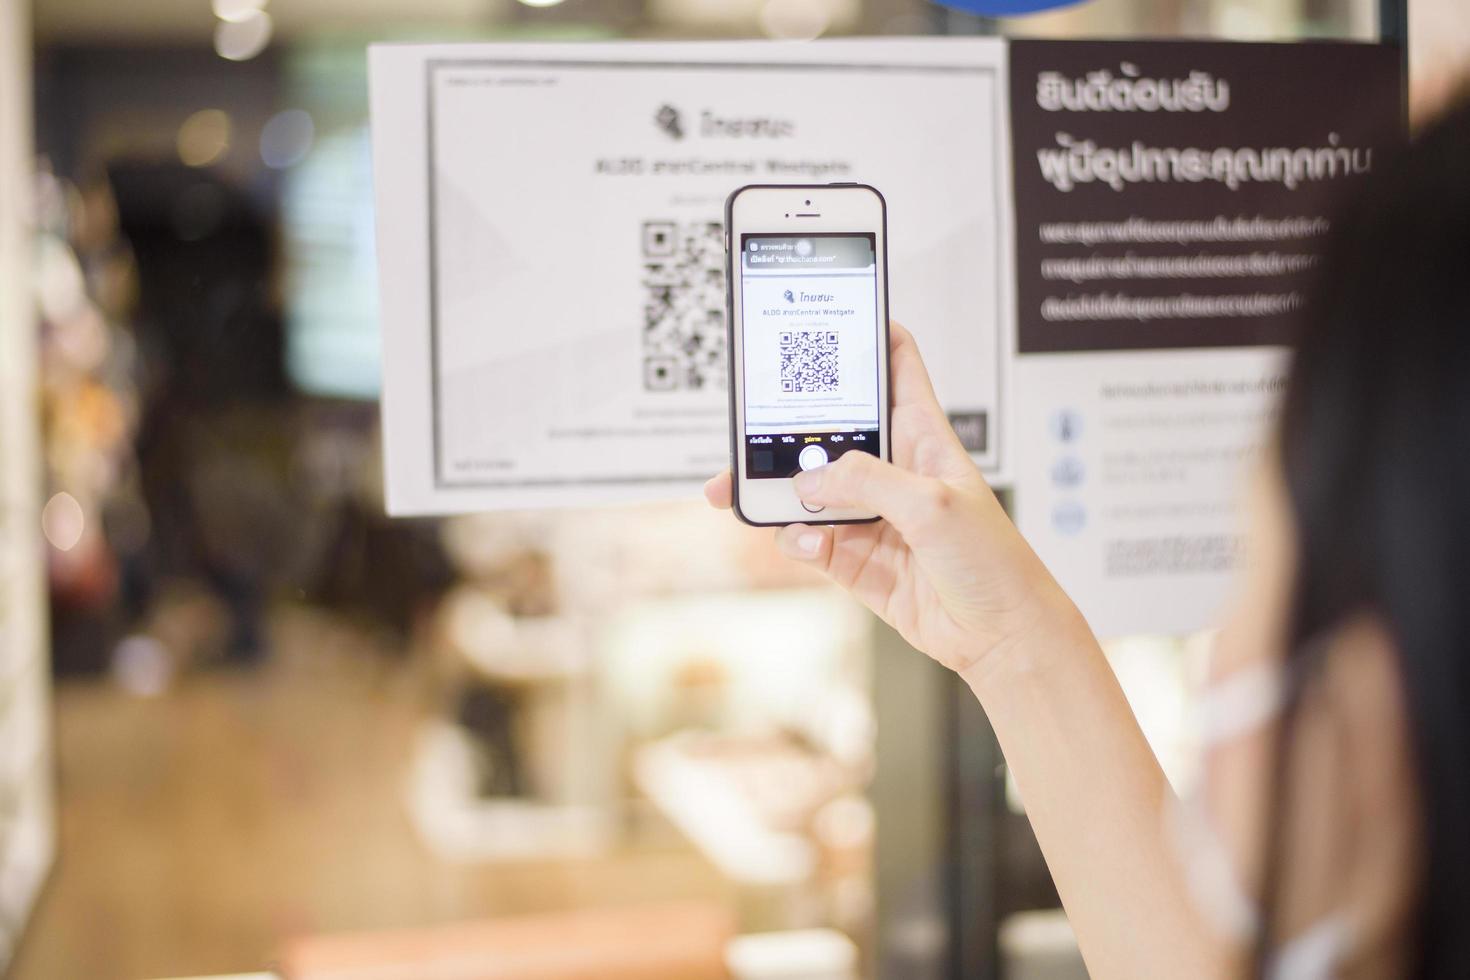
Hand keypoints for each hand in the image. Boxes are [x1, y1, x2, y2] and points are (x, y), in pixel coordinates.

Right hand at [705, 322, 1081, 677]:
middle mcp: (891, 470)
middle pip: (828, 429)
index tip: (831, 309)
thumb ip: (865, 482)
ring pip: (806, 488)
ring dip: (778, 490)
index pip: (894, 366)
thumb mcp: (932, 504)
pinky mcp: (854, 558)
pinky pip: (807, 538)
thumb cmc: (993, 561)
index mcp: (922, 435)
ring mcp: (870, 515)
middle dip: (785, 425)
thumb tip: (807, 482)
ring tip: (751, 488)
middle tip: (746, 421)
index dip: (867, 333)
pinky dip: (796, 539)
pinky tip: (806, 542)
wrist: (1000, 637)